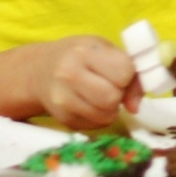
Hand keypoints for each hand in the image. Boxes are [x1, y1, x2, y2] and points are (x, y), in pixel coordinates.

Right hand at [24, 36, 140, 129]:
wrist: (40, 70)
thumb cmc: (80, 56)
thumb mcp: (105, 50)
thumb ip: (130, 72)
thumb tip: (134, 107)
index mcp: (85, 51)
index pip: (124, 72)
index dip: (127, 74)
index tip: (120, 70)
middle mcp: (69, 74)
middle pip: (112, 97)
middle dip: (119, 93)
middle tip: (111, 85)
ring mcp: (62, 99)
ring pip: (105, 115)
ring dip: (111, 108)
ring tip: (102, 94)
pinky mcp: (62, 118)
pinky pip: (95, 125)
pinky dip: (100, 117)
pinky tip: (91, 103)